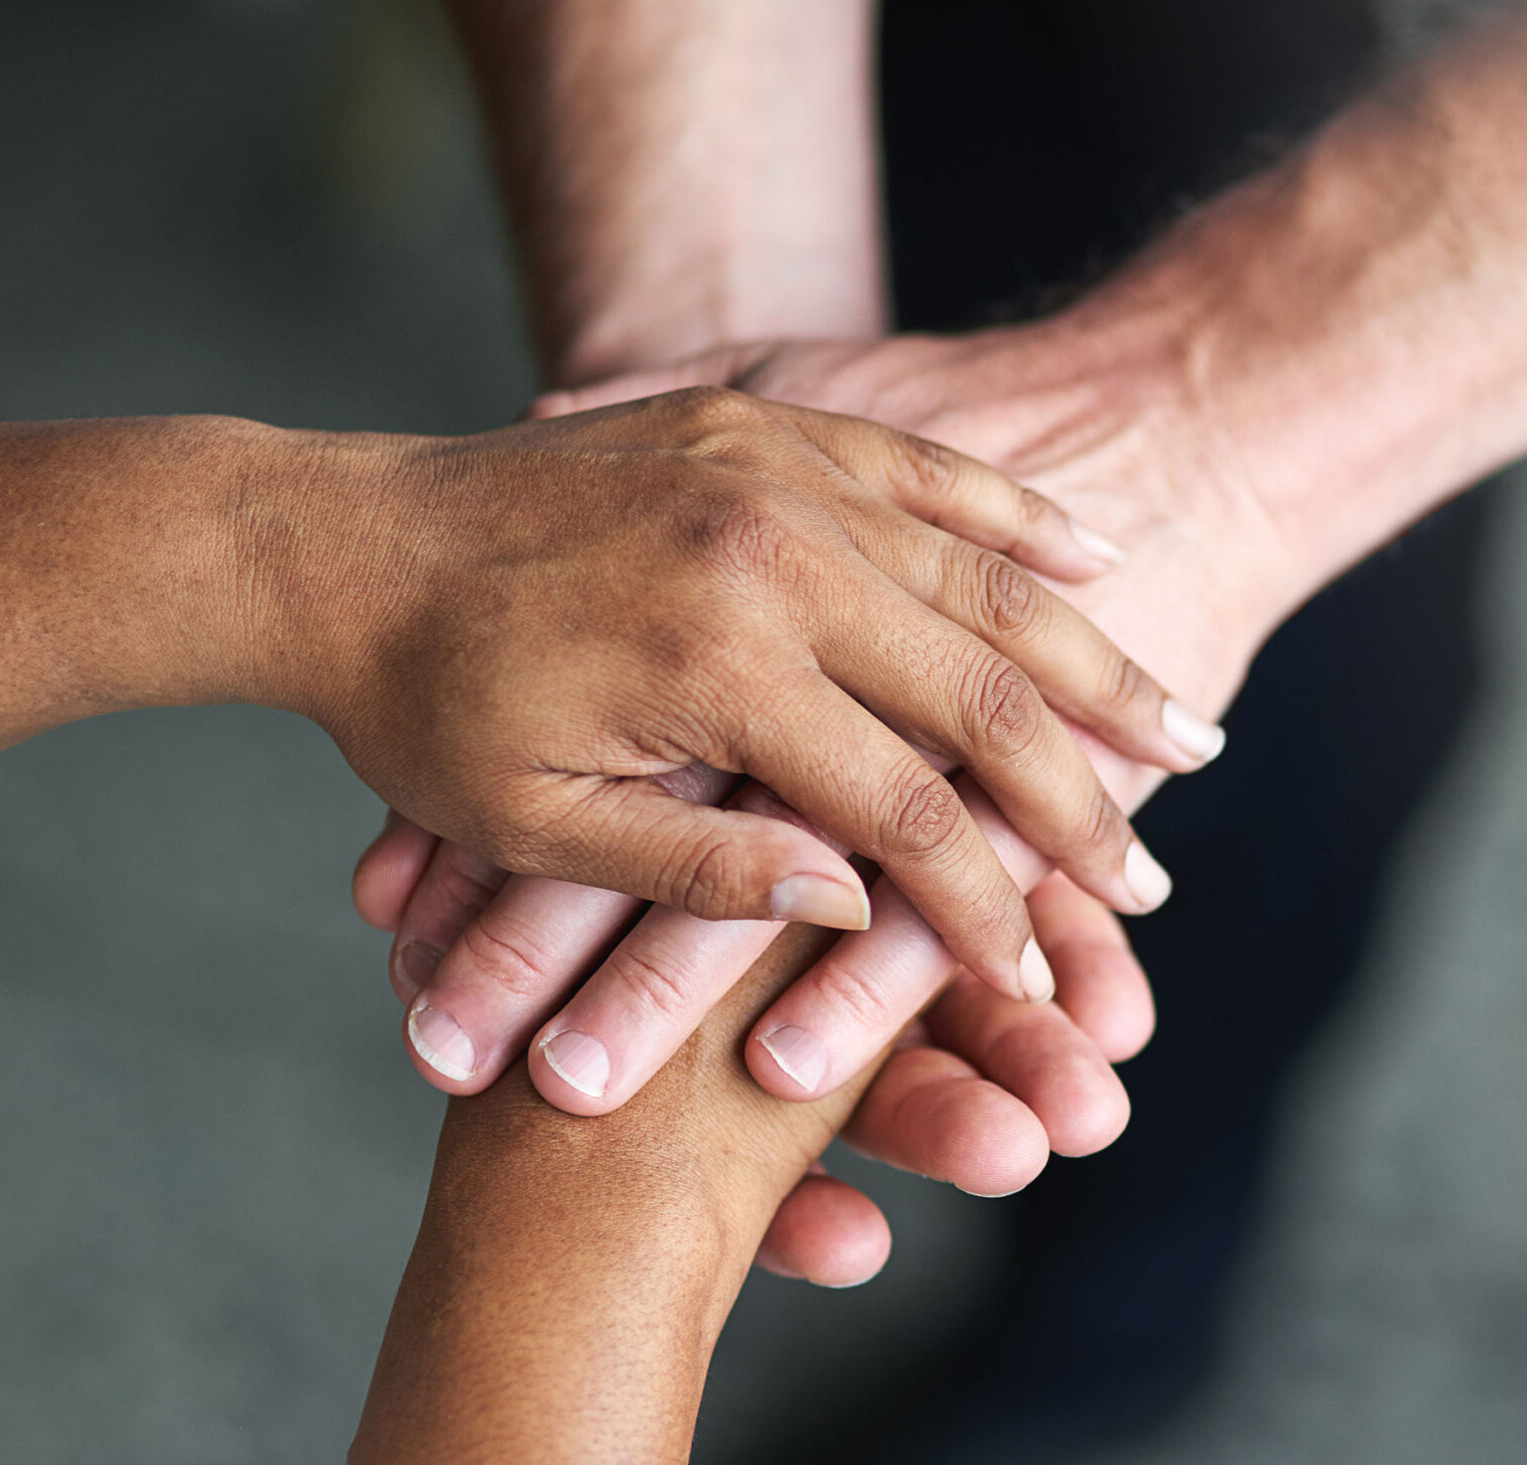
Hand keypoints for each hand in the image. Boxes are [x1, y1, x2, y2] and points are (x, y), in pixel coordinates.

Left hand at [298, 387, 1223, 1007]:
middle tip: (1157, 873)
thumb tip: (859, 904)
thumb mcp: (537, 816)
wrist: (336, 532)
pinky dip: (1023, 518)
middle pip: (985, 691)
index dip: (987, 911)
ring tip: (1190, 732)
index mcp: (718, 667)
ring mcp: (782, 473)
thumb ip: (704, 871)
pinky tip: (1103, 558)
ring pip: (988, 574)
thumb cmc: (421, 702)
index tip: (1048, 979)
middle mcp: (773, 554)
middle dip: (1086, 796)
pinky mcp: (775, 424)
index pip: (904, 814)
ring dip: (1099, 662)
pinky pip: (931, 469)